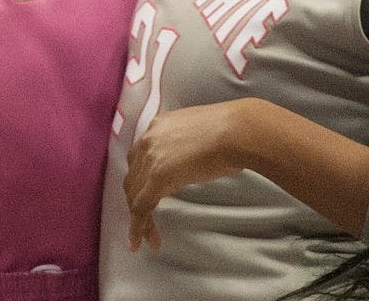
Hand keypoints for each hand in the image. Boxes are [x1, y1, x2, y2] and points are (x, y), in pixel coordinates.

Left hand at [123, 101, 251, 251]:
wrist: (236, 132)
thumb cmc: (229, 133)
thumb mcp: (196, 136)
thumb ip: (182, 148)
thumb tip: (185, 166)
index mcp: (158, 127)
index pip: (139, 158)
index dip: (139, 181)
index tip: (145, 197)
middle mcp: (148, 139)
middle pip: (133, 177)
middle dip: (136, 201)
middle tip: (145, 222)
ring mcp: (151, 157)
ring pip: (134, 194)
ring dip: (138, 218)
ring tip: (147, 237)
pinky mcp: (159, 176)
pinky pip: (141, 207)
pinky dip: (138, 226)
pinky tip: (140, 241)